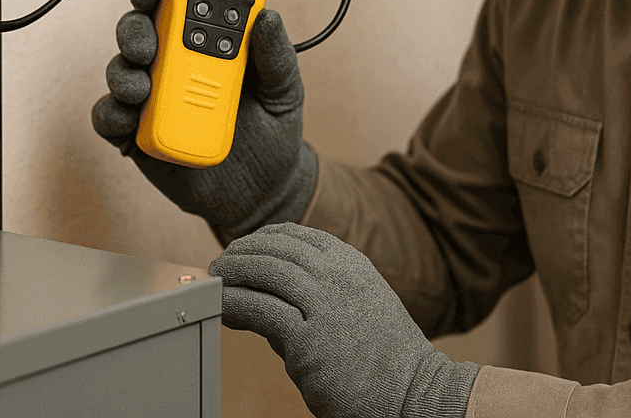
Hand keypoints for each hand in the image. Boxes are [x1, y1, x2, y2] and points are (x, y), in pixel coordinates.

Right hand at [90, 0, 316, 240]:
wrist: (264, 188)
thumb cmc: (271, 127)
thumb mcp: (285, 88)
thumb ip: (277, 54)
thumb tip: (268, 16)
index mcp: (206, 39)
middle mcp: (172, 60)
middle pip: (138, 27)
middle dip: (135, 27)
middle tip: (148, 43)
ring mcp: (152, 96)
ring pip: (120, 69)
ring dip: (123, 72)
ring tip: (142, 89)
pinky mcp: (136, 133)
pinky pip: (110, 117)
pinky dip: (112, 115)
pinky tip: (130, 118)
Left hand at [211, 224, 478, 417]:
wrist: (414, 393)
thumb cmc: (387, 360)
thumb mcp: (363, 308)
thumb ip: (322, 297)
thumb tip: (272, 298)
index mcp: (354, 266)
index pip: (300, 237)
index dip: (266, 238)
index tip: (246, 247)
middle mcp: (340, 277)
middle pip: (278, 249)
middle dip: (243, 252)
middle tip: (221, 262)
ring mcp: (325, 305)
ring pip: (266, 271)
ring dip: (234, 272)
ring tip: (215, 279)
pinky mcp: (309, 339)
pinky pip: (259, 310)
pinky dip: (234, 303)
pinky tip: (221, 307)